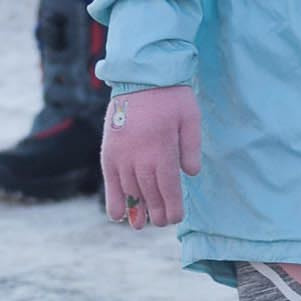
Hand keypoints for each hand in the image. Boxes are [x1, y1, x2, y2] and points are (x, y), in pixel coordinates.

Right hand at [102, 85, 201, 228]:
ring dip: (136, 208)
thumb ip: (190, 148)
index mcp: (162, 150)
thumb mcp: (190, 118)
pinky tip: (117, 215)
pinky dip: (114, 198)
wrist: (140, 76)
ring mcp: (122, 155)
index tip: (175, 218)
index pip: (169, 187)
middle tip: (161, 223)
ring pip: (130, 190)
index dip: (172, 207)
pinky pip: (110, 181)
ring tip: (141, 224)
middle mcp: (140, 157)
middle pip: (149, 193)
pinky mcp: (109, 151)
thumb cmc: (171, 96)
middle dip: (156, 211)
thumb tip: (191, 174)